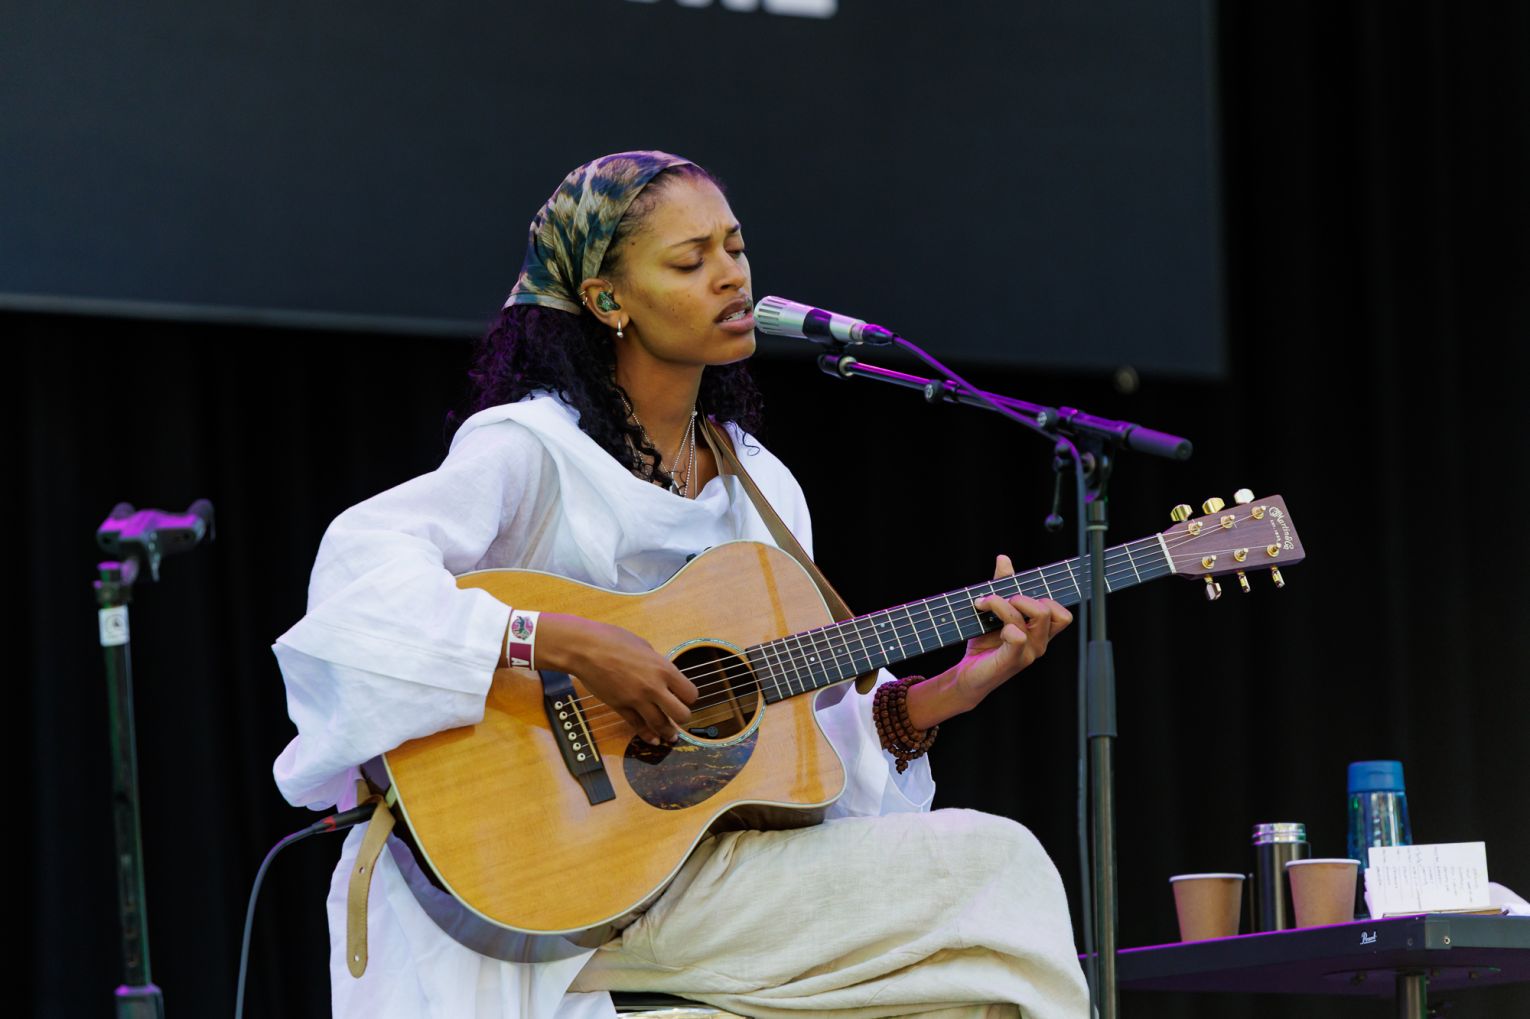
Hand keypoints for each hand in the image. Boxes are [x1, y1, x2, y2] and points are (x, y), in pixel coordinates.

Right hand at [534, 613, 696, 744]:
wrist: (585, 648)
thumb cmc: (613, 640)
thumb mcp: (644, 646)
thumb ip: (656, 663)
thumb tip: (662, 673)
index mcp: (664, 668)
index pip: (690, 693)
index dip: (689, 698)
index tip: (684, 697)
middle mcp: (654, 687)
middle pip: (681, 714)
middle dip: (682, 717)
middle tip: (678, 715)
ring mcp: (636, 699)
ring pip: (660, 725)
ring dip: (668, 732)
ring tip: (671, 736)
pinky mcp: (620, 707)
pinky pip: (638, 726)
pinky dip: (647, 735)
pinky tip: (653, 740)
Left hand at [906, 555, 1072, 728]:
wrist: (967, 675)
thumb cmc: (983, 644)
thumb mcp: (993, 611)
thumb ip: (1003, 585)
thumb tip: (1004, 558)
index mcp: (1040, 633)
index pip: (1061, 613)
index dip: (1044, 597)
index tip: (1015, 592)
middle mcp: (1039, 643)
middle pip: (1050, 611)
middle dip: (1023, 597)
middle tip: (997, 600)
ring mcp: (1028, 653)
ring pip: (1035, 617)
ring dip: (1005, 604)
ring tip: (984, 604)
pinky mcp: (1012, 660)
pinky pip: (1019, 636)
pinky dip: (1005, 624)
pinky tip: (991, 626)